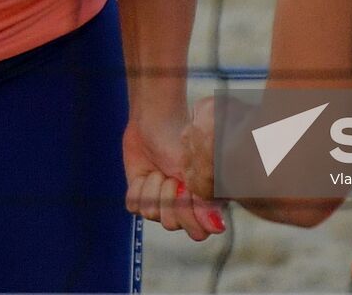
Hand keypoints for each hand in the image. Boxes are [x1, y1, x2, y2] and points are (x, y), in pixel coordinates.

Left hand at [123, 116, 225, 240]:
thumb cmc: (180, 139)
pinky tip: (145, 173)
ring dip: (153, 187)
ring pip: (151, 214)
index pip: (197, 231)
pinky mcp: (140, 196)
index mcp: (202, 204)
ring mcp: (159, 202)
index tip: (187, 187)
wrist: (154, 121)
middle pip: (171, 224)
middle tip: (171, 175)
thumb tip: (216, 227)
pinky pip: (134, 206)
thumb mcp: (196, 170)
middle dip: (169, 196)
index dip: (189, 212)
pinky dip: (138, 187)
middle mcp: (182, 207)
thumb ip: (206, 201)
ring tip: (159, 170)